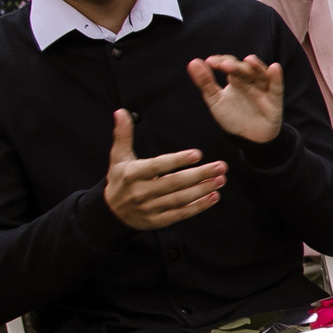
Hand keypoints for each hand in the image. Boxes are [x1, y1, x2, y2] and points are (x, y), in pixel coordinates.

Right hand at [102, 109, 224, 230]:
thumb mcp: (118, 157)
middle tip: (221, 166)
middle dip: (200, 174)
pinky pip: (181, 214)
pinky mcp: (158, 221)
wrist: (112, 213)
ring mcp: (150, 208)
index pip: (158, 166)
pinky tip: (214, 196)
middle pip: (174, 183)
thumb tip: (121, 112)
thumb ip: (123, 135)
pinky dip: (199, 206)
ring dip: (203, 189)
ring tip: (221, 179)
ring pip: (180, 199)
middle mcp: (141, 192)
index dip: (177, 160)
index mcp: (132, 174)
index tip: (197, 154)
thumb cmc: (120, 180)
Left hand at [188, 53, 284, 144]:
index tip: (209, 62)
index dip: (221, 61)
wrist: (249, 138)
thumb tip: (193, 62)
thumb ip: (205, 82)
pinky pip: (276, 88)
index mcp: (237, 79)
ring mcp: (263, 90)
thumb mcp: (215, 100)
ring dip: (256, 67)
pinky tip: (274, 68)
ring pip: (261, 75)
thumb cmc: (233, 116)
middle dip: (235, 67)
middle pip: (244, 69)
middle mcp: (251, 81)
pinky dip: (276, 78)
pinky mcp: (274, 101)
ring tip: (249, 60)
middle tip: (223, 65)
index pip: (230, 64)